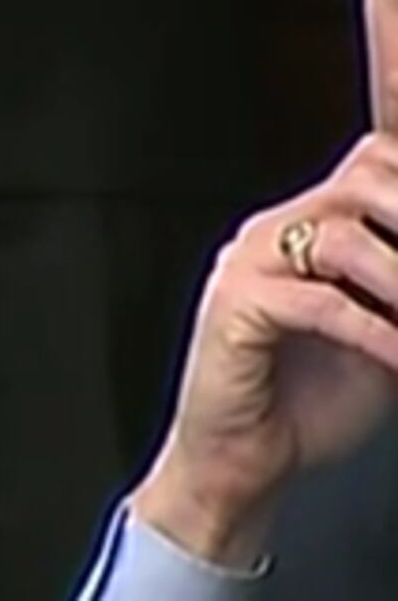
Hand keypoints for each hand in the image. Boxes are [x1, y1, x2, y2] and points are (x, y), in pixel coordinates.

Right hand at [130, 138, 397, 566]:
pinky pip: (318, 304)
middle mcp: (277, 233)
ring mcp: (250, 265)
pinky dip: (375, 334)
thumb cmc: (309, 400)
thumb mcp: (384, 331)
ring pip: (339, 237)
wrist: (245, 459)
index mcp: (311, 228)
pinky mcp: (235, 309)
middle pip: (361, 180)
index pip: (370, 160)